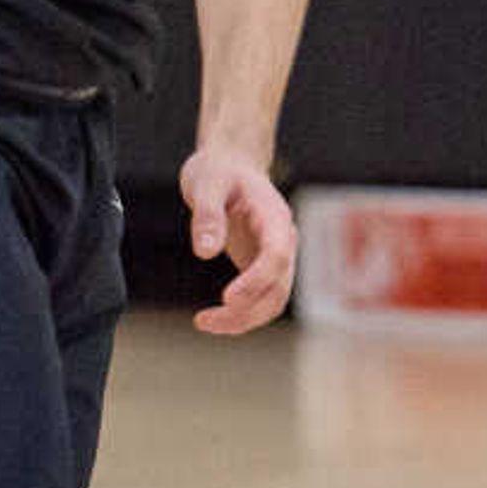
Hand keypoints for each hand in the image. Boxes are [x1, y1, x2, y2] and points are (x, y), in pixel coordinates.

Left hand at [183, 142, 297, 334]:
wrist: (230, 164)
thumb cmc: (218, 170)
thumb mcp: (206, 183)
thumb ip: (207, 216)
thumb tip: (205, 252)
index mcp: (274, 218)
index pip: (277, 256)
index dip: (256, 280)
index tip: (227, 298)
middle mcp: (282, 240)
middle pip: (279, 287)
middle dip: (246, 310)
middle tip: (203, 320)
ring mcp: (275, 256)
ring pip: (273, 300)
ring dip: (244, 319)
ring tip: (203, 322)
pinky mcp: (261, 266)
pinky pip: (260, 299)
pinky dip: (241, 314)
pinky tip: (212, 318)